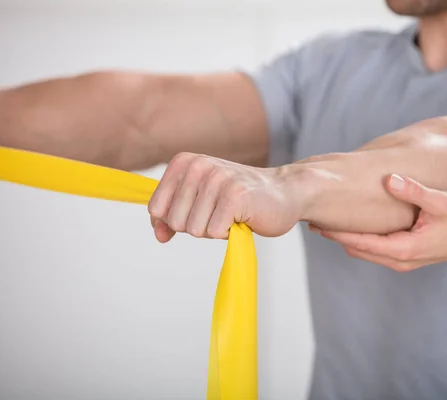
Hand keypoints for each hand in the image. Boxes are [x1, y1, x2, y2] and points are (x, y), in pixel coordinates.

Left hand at [147, 152, 306, 241]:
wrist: (284, 193)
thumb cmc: (239, 199)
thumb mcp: (199, 202)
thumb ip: (171, 217)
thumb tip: (160, 236)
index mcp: (184, 163)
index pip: (156, 208)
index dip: (176, 220)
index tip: (200, 211)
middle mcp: (199, 166)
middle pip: (175, 221)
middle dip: (198, 226)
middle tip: (221, 213)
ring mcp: (218, 179)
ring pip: (195, 229)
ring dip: (215, 230)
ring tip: (233, 214)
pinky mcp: (235, 195)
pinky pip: (215, 232)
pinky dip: (230, 233)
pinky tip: (243, 218)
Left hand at [310, 175, 446, 271]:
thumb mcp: (440, 202)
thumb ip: (414, 191)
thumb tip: (391, 179)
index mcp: (404, 248)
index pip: (361, 243)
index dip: (337, 233)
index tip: (317, 224)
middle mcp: (399, 260)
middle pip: (356, 250)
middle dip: (336, 237)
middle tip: (313, 220)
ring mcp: (401, 261)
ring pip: (364, 252)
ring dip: (345, 239)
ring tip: (325, 223)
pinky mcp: (404, 257)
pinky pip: (374, 250)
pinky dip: (359, 240)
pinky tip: (350, 226)